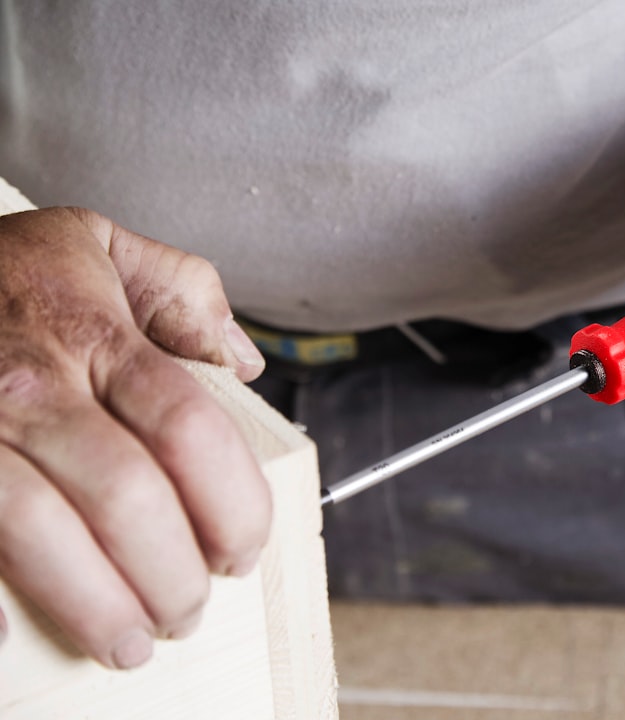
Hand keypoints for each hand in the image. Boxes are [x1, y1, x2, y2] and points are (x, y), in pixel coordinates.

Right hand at [0, 208, 270, 667]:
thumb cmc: (1, 269)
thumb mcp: (100, 245)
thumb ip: (185, 294)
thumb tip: (242, 361)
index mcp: (95, 336)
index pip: (190, 432)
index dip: (232, 503)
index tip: (244, 549)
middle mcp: (31, 385)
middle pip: (125, 497)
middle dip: (171, 573)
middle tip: (191, 611)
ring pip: (39, 532)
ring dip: (94, 604)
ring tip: (131, 643)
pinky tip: (14, 640)